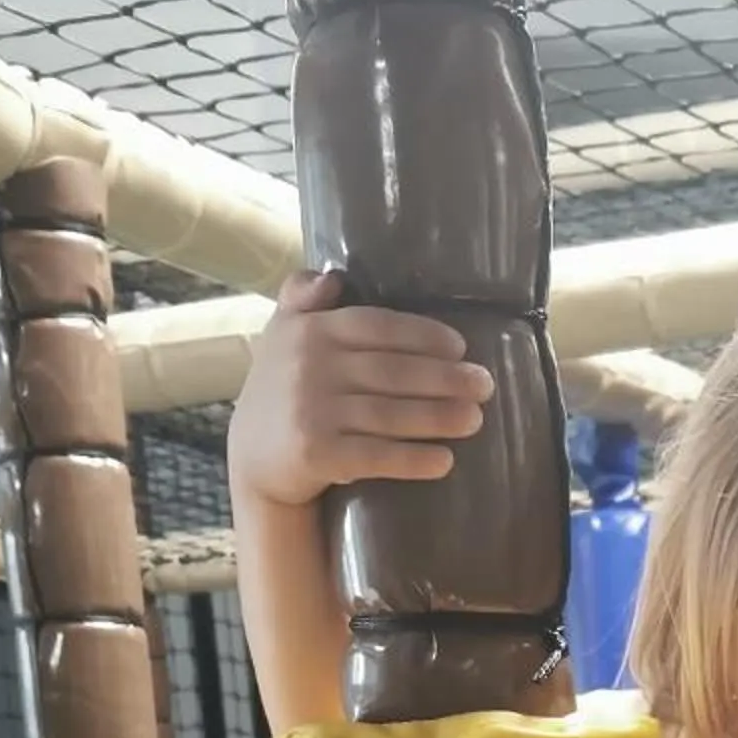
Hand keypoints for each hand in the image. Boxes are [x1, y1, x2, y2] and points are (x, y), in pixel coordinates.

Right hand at [227, 271, 491, 509]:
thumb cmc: (280, 392)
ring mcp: (314, 412)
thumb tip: (331, 275)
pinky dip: (414, 459)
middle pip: (393, 372)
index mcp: (311, 331)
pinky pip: (377, 456)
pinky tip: (445, 461)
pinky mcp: (318, 454)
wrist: (253, 460)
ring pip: (391, 414)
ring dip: (440, 418)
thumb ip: (302, 299)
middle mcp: (311, 367)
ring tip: (476, 420)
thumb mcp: (282, 336)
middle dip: (445, 379)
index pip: (377, 326)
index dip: (423, 336)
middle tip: (485, 385)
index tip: (460, 347)